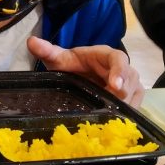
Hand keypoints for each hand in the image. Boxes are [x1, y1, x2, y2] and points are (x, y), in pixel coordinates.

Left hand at [27, 37, 143, 106]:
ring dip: (123, 106)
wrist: (79, 74)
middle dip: (121, 94)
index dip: (119, 72)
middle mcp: (123, 68)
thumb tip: (31, 41)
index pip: (119, 60)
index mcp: (107, 55)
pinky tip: (113, 124)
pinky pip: (133, 108)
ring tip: (110, 117)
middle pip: (130, 81)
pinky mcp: (131, 98)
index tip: (114, 85)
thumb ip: (47, 50)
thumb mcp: (59, 59)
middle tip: (110, 107)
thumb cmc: (72, 64)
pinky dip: (125, 116)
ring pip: (133, 96)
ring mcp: (129, 84)